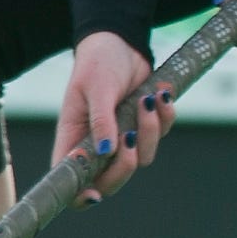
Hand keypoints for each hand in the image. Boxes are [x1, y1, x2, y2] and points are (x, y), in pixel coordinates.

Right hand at [55, 30, 177, 204]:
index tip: (95, 196)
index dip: (80, 195)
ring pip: (142, 158)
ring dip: (150, 131)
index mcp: (74, 138)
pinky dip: (165, 118)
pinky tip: (161, 95)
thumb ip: (100, 119)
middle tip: (131, 137)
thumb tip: (105, 151)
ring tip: (148, 100)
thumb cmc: (97, 63)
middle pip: (111, 180)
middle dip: (125, 166)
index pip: (71, 178)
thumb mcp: (96, 88)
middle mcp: (96, 144)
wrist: (121, 42)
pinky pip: (160, 135)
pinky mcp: (143, 126)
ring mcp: (121, 137)